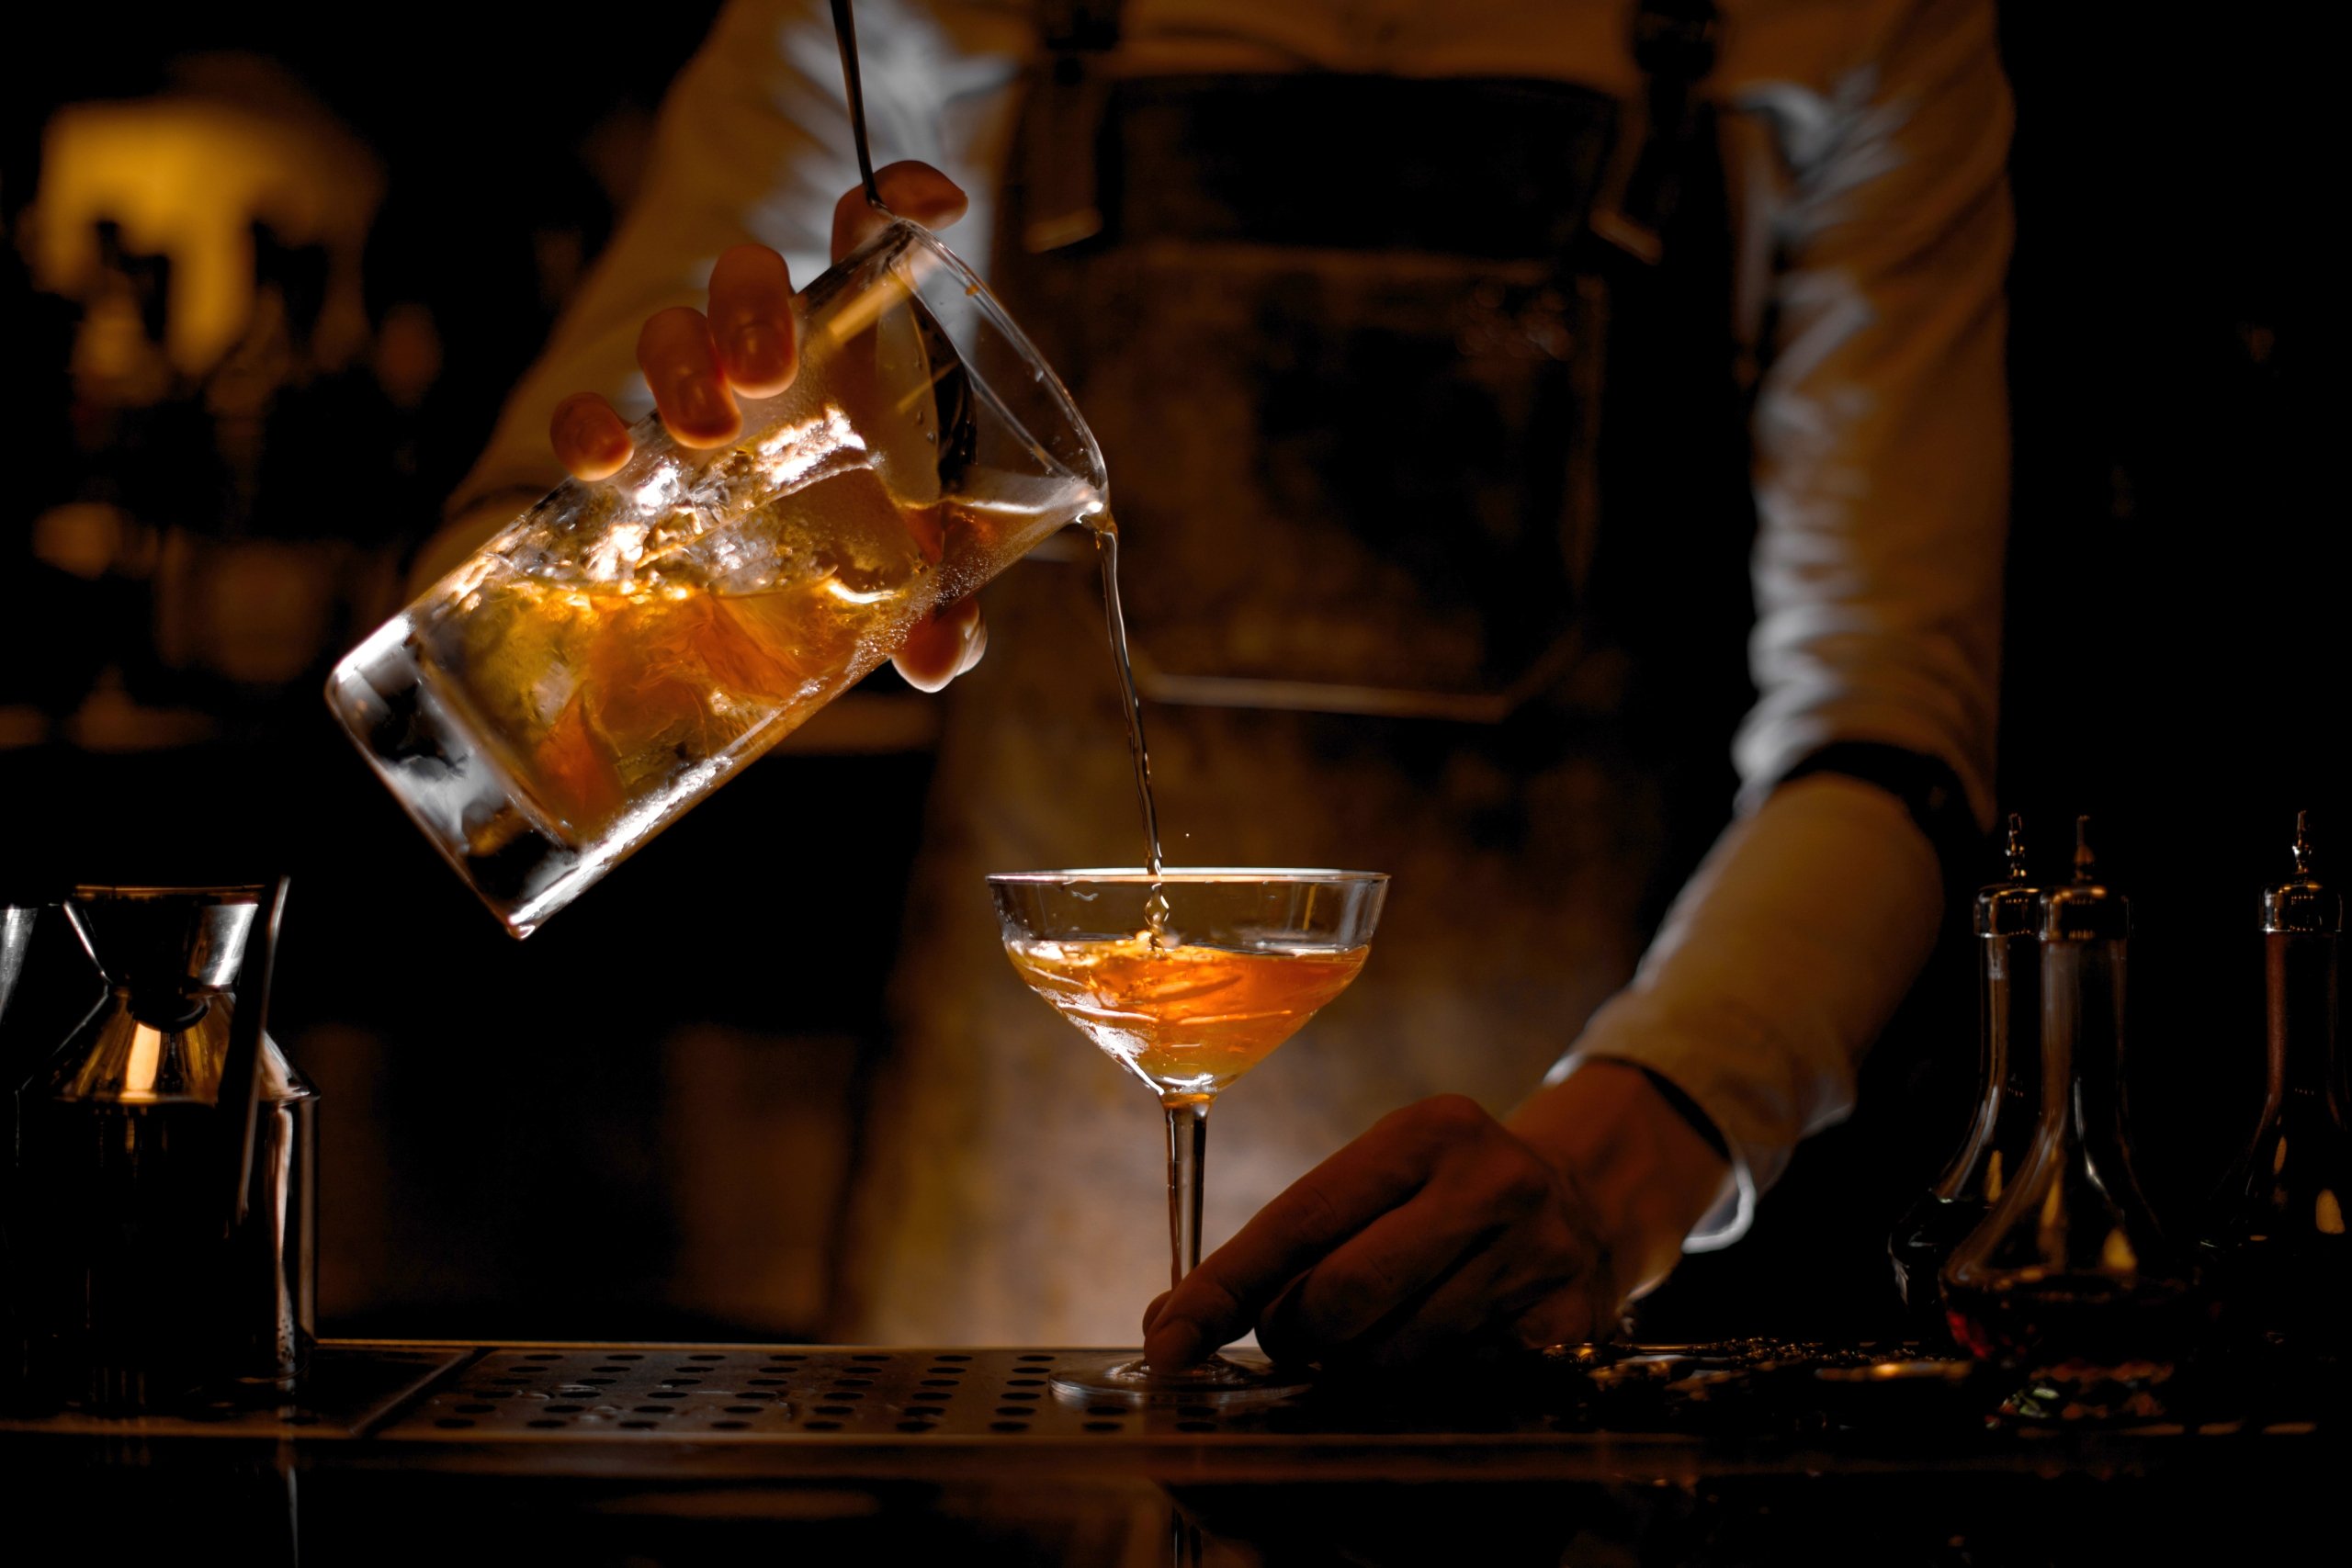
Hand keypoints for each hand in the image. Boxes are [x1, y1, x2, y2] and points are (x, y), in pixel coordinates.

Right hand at [547, 160, 983, 690]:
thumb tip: (938, 656)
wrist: (800, 595)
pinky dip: (581, 425)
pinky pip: (590, 415)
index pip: (871, 249)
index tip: (928, 205)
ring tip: (703, 433)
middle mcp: (778, 356)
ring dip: (679, 365)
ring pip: (673, 333)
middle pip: (750, 281)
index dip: (896, 206)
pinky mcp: (640, 455)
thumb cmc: (877, 546)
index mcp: (861, 350)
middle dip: (749, 310)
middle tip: (766, 375)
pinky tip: (599, 459)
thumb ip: (947, 606)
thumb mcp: (926, 571)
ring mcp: (702, 397)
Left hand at [1141, 1062, 1732, 1371]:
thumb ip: (1288, 1242)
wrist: (1591, 1199)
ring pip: (1393, 1357)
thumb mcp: (1383, 1180)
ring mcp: (1539, 1254)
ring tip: (1384, 1329)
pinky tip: (1445, 1345)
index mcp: (1424, 1132)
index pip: (1300, 1219)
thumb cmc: (1448, 1198)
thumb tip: (1173, 1323)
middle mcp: (1489, 1182)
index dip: (1224, 1286)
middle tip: (1303, 1332)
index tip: (1169, 1337)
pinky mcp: (1571, 1323)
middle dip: (1297, 1333)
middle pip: (1341, 1299)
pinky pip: (1453, 1385)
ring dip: (1361, 1364)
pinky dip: (1427, 1381)